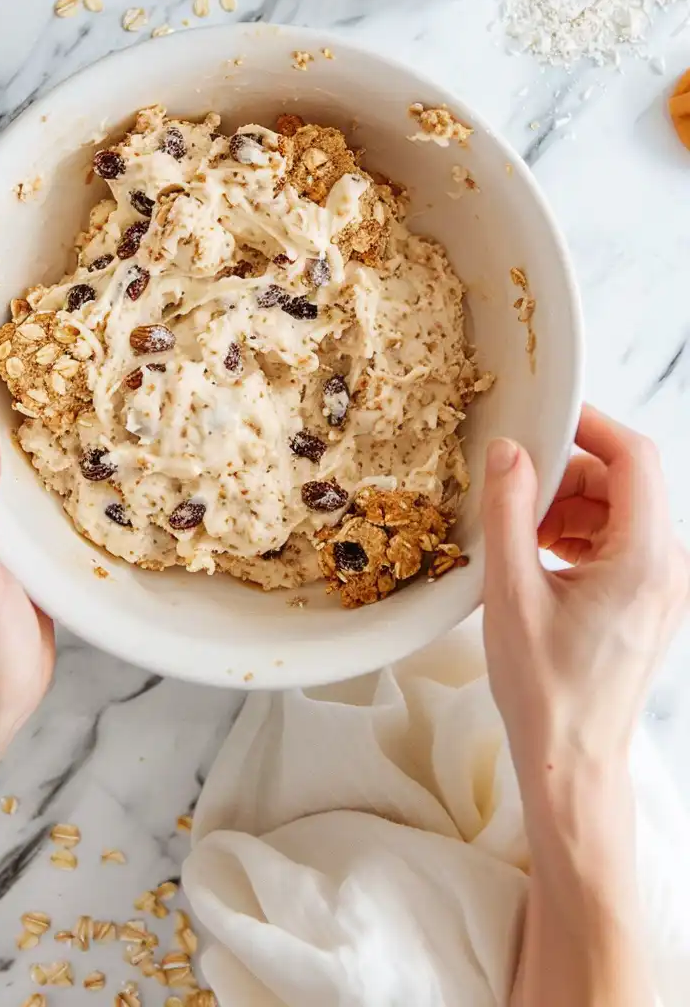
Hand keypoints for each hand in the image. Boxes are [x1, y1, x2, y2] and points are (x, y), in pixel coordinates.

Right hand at [481, 405, 686, 781]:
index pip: (634, 456)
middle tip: (513, 494)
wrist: (573, 757)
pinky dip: (579, 534)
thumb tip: (510, 451)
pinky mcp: (653, 599)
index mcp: (645, 559)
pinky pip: (620, 539)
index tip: (544, 420)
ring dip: (568, 506)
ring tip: (519, 536)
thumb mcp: (510, 592)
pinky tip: (538, 556)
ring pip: (620, 508)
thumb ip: (509, 511)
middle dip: (567, 475)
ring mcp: (666, 584)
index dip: (589, 426)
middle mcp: (669, 566)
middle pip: (624, 480)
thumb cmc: (545, 689)